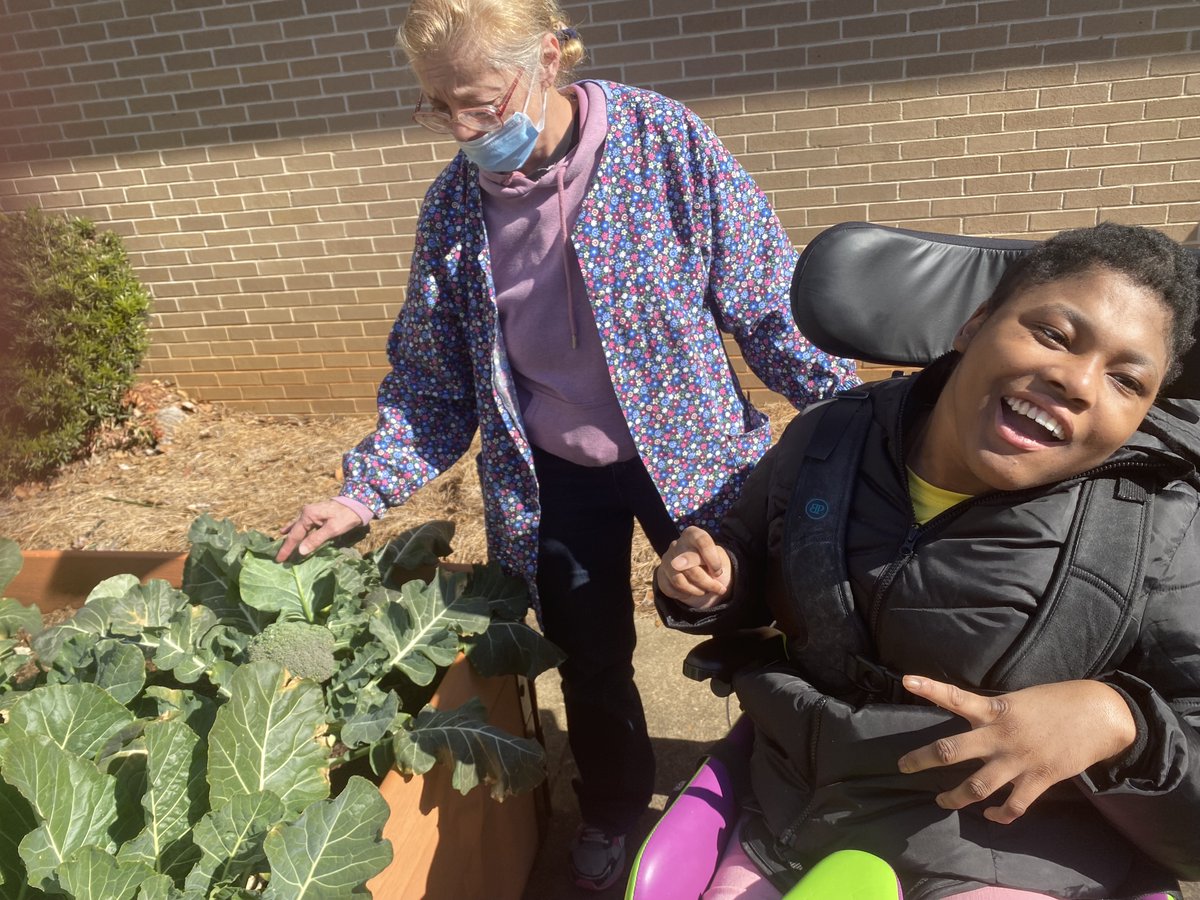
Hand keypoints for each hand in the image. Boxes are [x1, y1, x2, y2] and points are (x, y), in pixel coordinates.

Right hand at [276, 500, 363, 561]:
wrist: (357, 504)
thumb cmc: (346, 517)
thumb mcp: (332, 529)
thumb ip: (316, 540)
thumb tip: (301, 551)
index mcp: (308, 516)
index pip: (294, 536)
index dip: (287, 549)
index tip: (279, 559)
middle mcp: (305, 513)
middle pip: (293, 532)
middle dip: (286, 545)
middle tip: (278, 558)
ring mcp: (309, 513)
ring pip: (296, 528)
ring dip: (289, 538)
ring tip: (281, 547)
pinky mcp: (315, 514)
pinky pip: (301, 525)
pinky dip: (294, 530)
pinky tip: (286, 531)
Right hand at [654, 526, 731, 608]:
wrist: (706, 580)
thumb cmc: (714, 567)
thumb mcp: (719, 561)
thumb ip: (705, 559)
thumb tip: (676, 564)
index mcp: (692, 535)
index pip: (702, 541)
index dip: (712, 559)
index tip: (718, 572)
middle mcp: (676, 545)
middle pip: (688, 563)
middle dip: (706, 581)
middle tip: (718, 588)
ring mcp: (666, 560)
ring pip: (678, 579)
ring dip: (696, 590)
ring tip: (705, 591)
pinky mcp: (661, 575)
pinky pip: (670, 589)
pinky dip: (684, 594)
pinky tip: (691, 592)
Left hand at [896, 676, 1136, 823]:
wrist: (1100, 715)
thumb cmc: (1058, 702)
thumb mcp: (1020, 698)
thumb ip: (995, 711)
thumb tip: (976, 720)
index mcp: (995, 709)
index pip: (956, 697)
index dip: (930, 688)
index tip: (907, 682)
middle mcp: (1000, 736)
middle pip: (952, 751)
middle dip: (922, 760)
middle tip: (903, 767)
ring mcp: (1018, 760)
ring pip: (976, 787)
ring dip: (954, 797)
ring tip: (940, 800)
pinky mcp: (1039, 779)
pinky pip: (1012, 806)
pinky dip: (998, 814)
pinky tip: (989, 815)